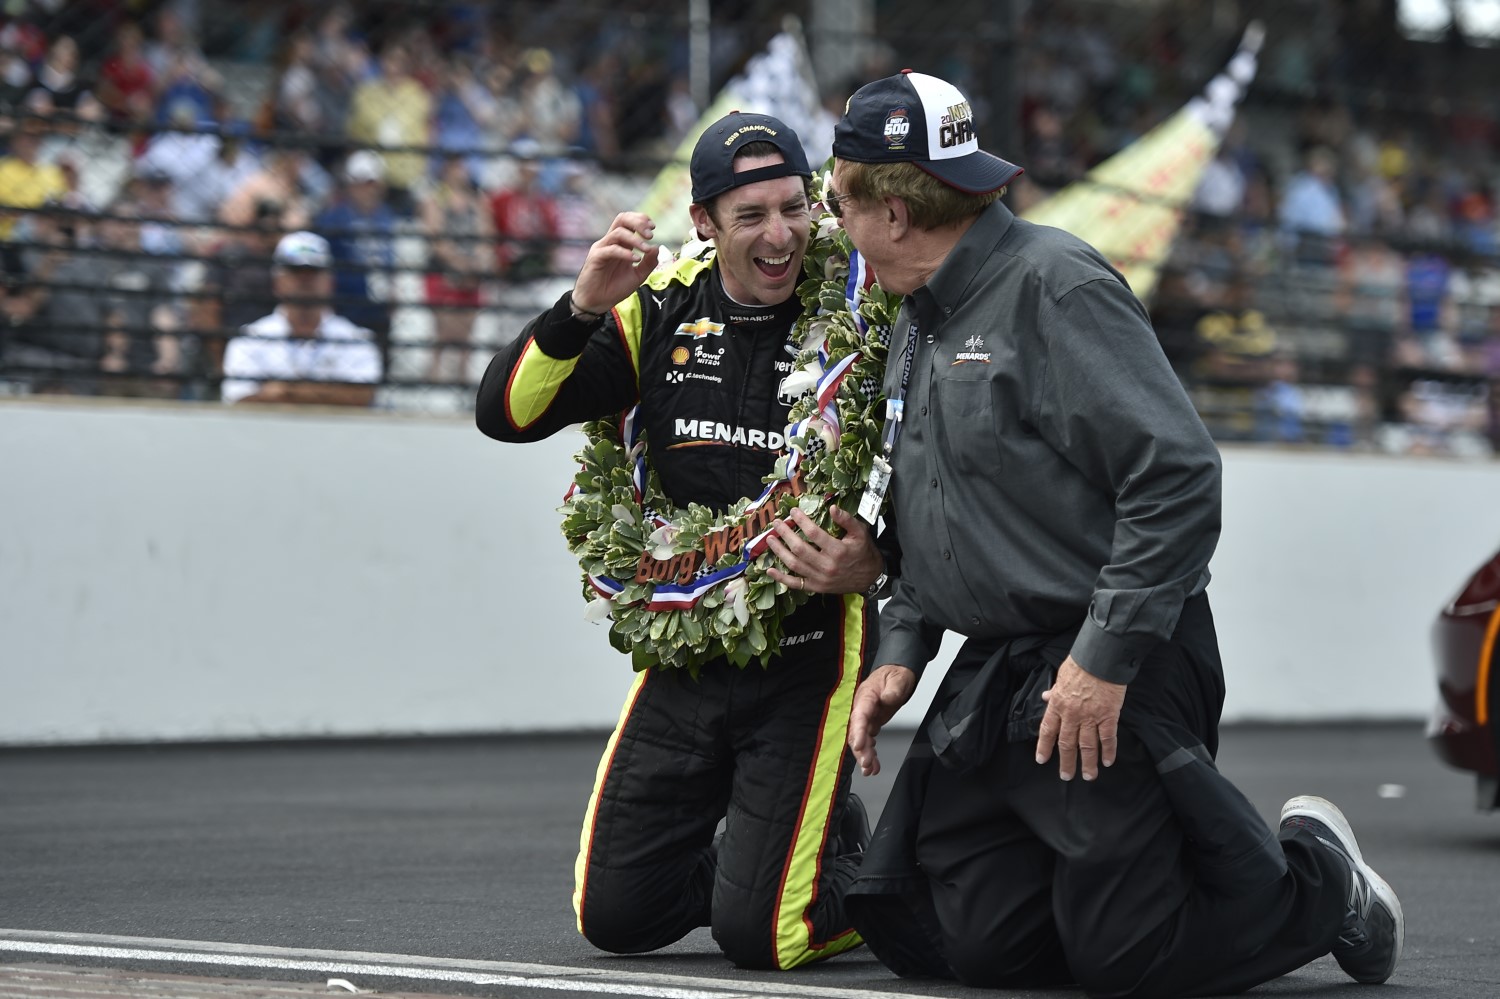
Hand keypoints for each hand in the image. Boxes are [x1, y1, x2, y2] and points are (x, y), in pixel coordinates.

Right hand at [572, 211, 662, 314]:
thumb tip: (657, 247)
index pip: (629, 222)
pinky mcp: (596, 258)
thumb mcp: (637, 276)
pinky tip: (635, 259)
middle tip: (650, 234)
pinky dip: (625, 253)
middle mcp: (610, 242)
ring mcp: (602, 248)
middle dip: (638, 222)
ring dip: (635, 239)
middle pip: (621, 219)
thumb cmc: (614, 288)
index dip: (641, 220)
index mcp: (620, 243)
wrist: (597, 303)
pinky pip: (611, 249)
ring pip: (618, 232)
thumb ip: (648, 263)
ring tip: (646, 249)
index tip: (653, 227)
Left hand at [764, 505, 881, 594]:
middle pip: (799, 549)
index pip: (814, 533)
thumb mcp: (861, 533)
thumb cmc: (864, 552)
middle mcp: (827, 566)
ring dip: (779, 551)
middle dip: (785, 534)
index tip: (793, 511)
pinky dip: (781, 578)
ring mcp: (820, 579)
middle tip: (776, 524)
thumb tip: (832, 507)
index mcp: (838, 551)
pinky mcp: (817, 587)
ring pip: (794, 565)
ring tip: (770, 539)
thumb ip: (846, 520)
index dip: (801, 521)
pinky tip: (770, 570)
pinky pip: (796, 584)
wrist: (870, 577)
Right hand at [848, 664, 916, 775]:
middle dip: (860, 750)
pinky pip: (869, 741)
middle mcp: (862, 708)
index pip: (859, 716)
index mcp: (866, 697)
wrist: (898, 673)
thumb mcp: (898, 679)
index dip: (858, 731)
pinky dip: (871, 754)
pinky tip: (874, 766)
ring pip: (861, 740)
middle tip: (866, 764)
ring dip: (864, 755)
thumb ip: (893, 689)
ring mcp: (866, 717)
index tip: (860, 745)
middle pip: (857, 732)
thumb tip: (887, 698)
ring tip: (870, 770)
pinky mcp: (872, 723)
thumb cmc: (895, 675)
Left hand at [1035, 655, 1125, 781]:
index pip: (1048, 730)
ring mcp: (1091, 717)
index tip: (1041, 760)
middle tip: (1066, 776)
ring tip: (1089, 776)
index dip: (1044, 747)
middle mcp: (1072, 714)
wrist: (1101, 657)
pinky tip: (1107, 761)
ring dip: (1088, 763)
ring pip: (1087, 746)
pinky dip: (1108, 751)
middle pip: (1067, 744)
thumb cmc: (1081, 664)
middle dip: (1066, 762)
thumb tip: (1045, 697)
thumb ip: (1054, 691)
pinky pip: (1108, 738)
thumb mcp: (1061, 676)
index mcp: (1058, 704)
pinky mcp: (1108, 716)